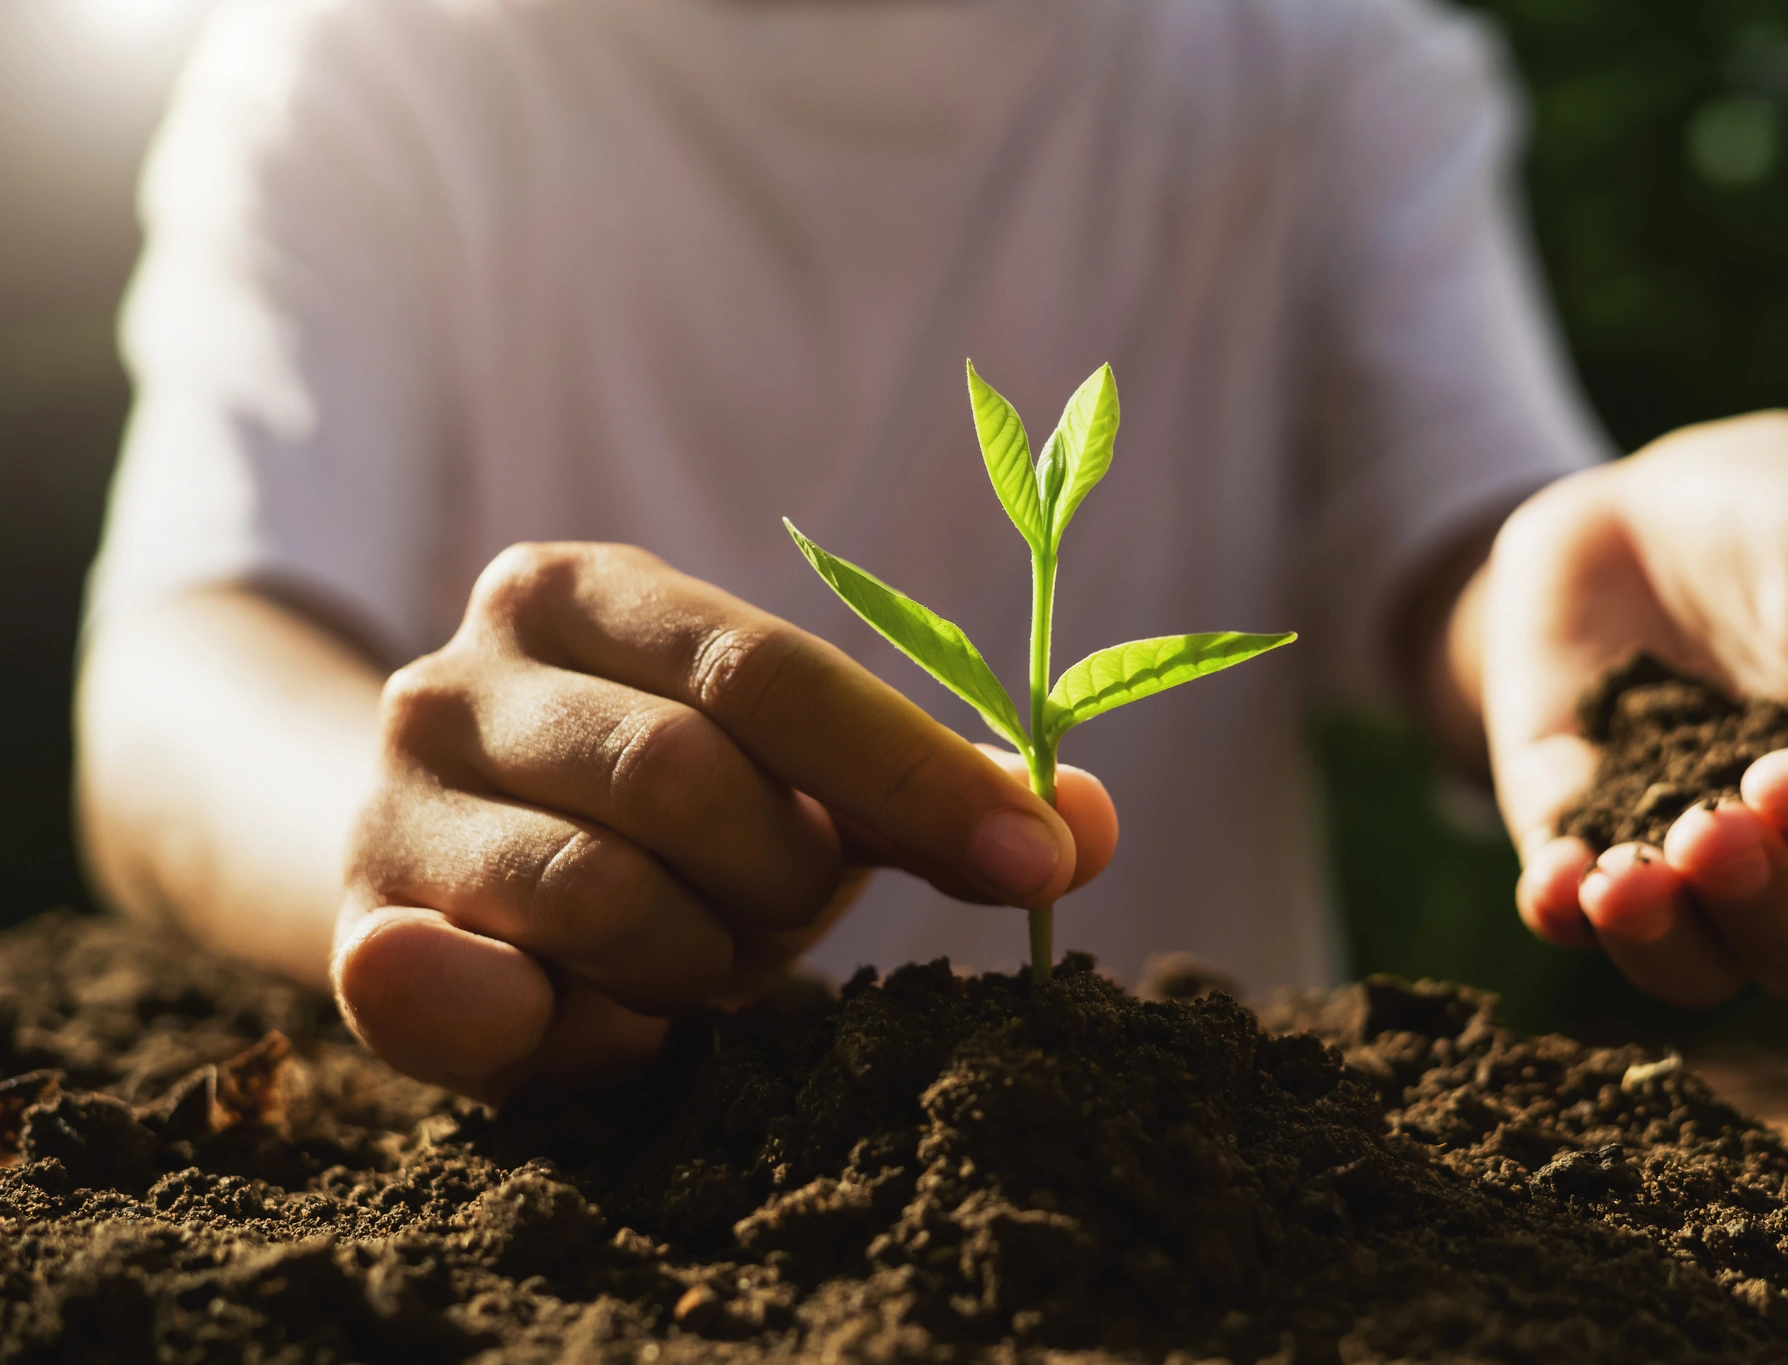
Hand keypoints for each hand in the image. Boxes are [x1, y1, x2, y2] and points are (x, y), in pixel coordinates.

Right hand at [331, 543, 1117, 1098]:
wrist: (444, 867)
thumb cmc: (663, 818)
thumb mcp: (793, 780)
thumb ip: (926, 792)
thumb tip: (1090, 826)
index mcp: (586, 593)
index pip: (768, 670)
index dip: (912, 774)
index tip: (1036, 863)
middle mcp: (461, 672)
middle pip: (684, 777)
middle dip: (777, 875)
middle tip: (778, 906)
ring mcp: (394, 801)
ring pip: (597, 891)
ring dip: (691, 958)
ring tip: (690, 954)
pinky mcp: (357, 936)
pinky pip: (467, 997)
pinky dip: (567, 1027)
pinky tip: (610, 1022)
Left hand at [1479, 412, 1787, 1005]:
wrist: (1625, 506)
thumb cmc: (1777, 511)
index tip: (1784, 778)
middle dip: (1764, 908)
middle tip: (1710, 832)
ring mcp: (1677, 851)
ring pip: (1696, 964)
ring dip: (1664, 941)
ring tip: (1624, 882)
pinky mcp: (1574, 835)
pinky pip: (1572, 915)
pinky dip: (1563, 914)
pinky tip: (1555, 883)